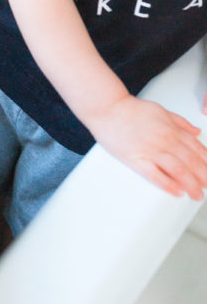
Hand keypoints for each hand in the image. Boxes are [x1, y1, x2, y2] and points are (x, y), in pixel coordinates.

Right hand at [89, 94, 206, 198]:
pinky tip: (177, 191)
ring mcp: (150, 150)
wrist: (107, 108)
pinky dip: (168, 184)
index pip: (196, 148)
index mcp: (171, 128)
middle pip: (191, 161)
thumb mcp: (161, 110)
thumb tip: (197, 131)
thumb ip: (180, 122)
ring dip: (191, 184)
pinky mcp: (136, 159)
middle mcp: (164, 139)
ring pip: (178, 170)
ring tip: (197, 194)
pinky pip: (155, 175)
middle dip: (204, 177)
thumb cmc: (130, 109)